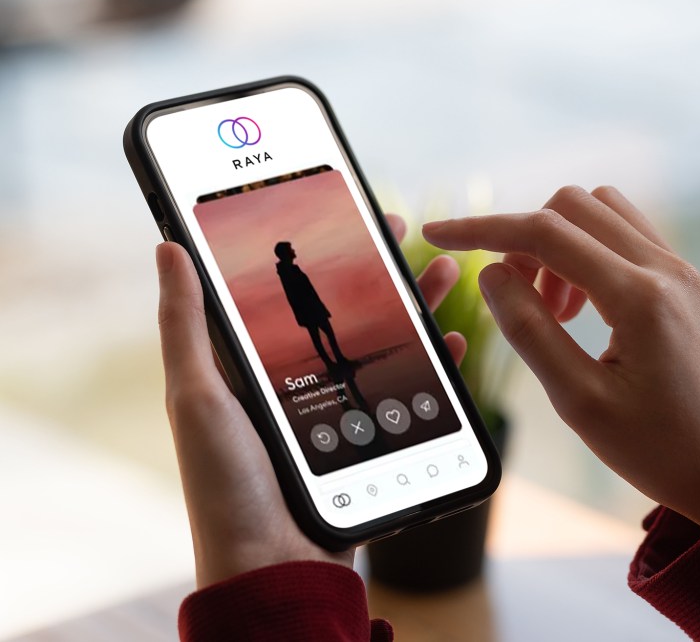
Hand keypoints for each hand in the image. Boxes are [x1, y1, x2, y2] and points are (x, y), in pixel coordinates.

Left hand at [156, 214, 464, 587]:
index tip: (344, 212)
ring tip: (445, 272)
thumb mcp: (196, 397)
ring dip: (416, 304)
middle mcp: (300, 381)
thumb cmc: (225, 486)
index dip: (321, 248)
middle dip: (378, 266)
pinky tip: (451, 342)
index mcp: (256, 365)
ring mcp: (339, 411)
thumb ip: (186, 325)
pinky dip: (435, 365)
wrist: (273, 568)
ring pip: (387, 342)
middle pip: (348, 309)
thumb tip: (167, 247)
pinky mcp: (371, 440)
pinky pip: (411, 392)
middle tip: (401, 230)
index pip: (293, 290)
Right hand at [423, 186, 699, 529]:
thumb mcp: (580, 402)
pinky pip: (629, 236)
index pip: (545, 232)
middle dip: (526, 241)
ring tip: (558, 311)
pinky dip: (592, 253)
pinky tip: (586, 307)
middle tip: (519, 302)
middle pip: (572, 206)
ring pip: (603, 212)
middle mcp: (667, 269)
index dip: (482, 229)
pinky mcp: (689, 282)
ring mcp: (683, 271)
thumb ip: (529, 330)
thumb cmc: (661, 449)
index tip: (439, 234)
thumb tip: (492, 273)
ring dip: (561, 244)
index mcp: (640, 298)